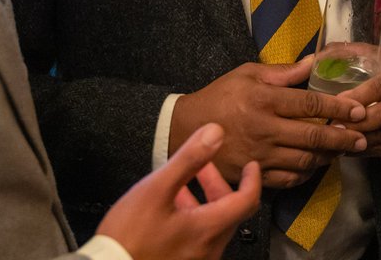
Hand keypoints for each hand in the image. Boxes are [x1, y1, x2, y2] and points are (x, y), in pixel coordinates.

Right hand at [97, 123, 261, 259]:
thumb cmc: (128, 237)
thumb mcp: (156, 189)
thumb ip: (189, 160)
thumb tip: (215, 133)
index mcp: (208, 229)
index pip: (247, 201)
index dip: (252, 180)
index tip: (251, 166)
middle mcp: (209, 249)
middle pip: (229, 212)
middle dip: (218, 184)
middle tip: (204, 167)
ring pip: (212, 225)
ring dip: (204, 200)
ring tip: (183, 183)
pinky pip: (198, 238)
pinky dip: (193, 218)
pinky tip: (171, 209)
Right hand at [169, 59, 367, 187]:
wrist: (184, 130)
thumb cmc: (219, 96)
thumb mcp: (248, 74)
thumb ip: (284, 72)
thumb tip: (316, 61)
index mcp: (264, 100)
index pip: (310, 105)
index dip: (339, 108)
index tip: (359, 110)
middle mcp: (264, 129)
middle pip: (313, 137)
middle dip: (343, 138)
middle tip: (362, 137)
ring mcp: (259, 155)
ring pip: (304, 161)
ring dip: (328, 157)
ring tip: (344, 150)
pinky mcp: (252, 174)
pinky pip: (287, 180)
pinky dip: (306, 174)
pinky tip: (316, 166)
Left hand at [334, 51, 380, 155]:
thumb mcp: (372, 54)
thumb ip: (345, 54)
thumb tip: (310, 61)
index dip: (358, 96)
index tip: (336, 103)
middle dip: (358, 122)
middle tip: (333, 127)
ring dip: (362, 139)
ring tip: (339, 140)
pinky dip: (369, 150)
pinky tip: (350, 148)